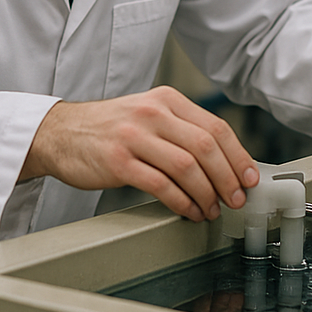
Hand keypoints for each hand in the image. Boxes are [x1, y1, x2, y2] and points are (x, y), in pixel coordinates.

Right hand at [19, 85, 258, 222]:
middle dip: (227, 178)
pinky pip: (161, 185)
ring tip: (212, 209)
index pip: (215, 127)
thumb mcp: (148, 114)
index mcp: (167, 99)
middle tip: (236, 199)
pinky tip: (189, 212)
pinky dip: (182, 202)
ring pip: (186, 167)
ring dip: (206, 194)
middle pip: (205, 147)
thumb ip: (182, 130)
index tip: (250, 178)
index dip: (238, 156)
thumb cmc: (110, 128)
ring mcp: (135, 136)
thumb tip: (224, 162)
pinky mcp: (119, 161)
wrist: (61, 132)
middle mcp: (153, 113)